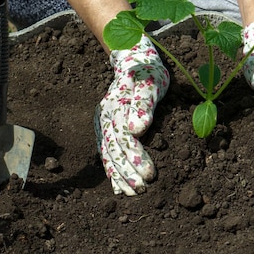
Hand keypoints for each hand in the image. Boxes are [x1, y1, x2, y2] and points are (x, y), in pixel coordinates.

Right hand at [94, 35, 169, 194]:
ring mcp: (103, 123)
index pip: (125, 139)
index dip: (137, 158)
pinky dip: (111, 170)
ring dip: (120, 176)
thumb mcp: (150, 82)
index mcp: (116, 106)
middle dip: (128, 173)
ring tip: (133, 194)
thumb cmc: (146, 71)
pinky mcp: (105, 128)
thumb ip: (143, 104)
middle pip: (114, 150)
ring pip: (108, 154)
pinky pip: (106, 152)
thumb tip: (137, 129)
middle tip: (142, 191)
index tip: (150, 175)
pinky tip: (118, 187)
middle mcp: (105, 116)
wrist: (133, 60)